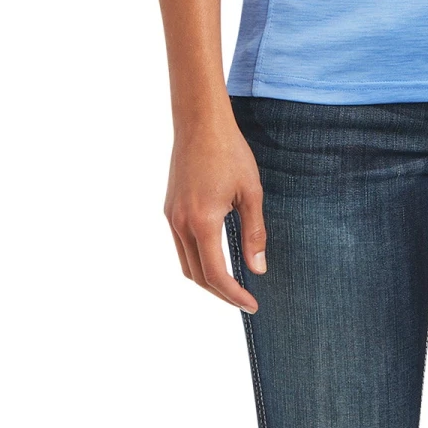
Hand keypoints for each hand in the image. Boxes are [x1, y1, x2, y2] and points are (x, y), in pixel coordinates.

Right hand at [164, 111, 268, 313]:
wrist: (200, 122)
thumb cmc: (230, 152)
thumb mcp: (251, 192)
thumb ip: (254, 233)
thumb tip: (258, 269)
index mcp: (203, 222)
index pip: (216, 275)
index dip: (233, 295)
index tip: (251, 304)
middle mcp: (181, 223)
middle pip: (197, 276)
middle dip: (220, 293)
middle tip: (244, 299)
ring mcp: (171, 216)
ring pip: (185, 263)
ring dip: (206, 279)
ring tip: (231, 283)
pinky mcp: (169, 208)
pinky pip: (180, 245)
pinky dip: (197, 259)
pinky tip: (215, 255)